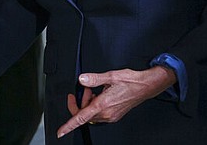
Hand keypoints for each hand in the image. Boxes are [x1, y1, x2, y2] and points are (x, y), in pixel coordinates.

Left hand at [56, 66, 175, 137]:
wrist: (145, 86)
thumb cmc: (131, 82)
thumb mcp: (110, 76)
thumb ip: (94, 79)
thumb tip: (81, 79)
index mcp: (103, 105)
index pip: (81, 118)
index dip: (69, 126)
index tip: (61, 131)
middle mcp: (107, 113)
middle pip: (84, 115)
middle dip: (80, 102)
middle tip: (85, 89)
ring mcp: (111, 115)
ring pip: (91, 114)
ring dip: (88, 103)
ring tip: (94, 89)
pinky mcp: (114, 114)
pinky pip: (99, 113)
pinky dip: (95, 104)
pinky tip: (100, 94)